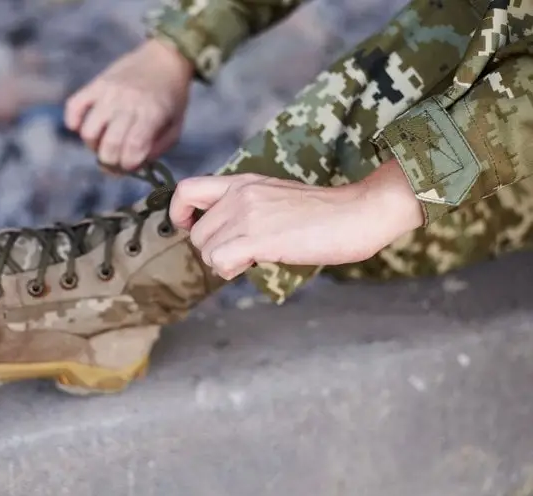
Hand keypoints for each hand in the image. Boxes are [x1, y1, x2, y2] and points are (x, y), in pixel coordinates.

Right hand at [64, 38, 193, 169]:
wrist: (166, 58)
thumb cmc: (172, 98)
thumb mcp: (175, 126)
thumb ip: (157, 149)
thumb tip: (132, 165)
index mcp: (152, 113)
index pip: (131, 149)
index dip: (128, 165)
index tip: (131, 165)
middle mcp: (128, 102)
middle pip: (109, 145)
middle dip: (110, 162)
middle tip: (116, 159)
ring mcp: (109, 92)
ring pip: (88, 132)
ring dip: (94, 145)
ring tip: (104, 141)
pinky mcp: (96, 84)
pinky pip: (74, 106)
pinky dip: (74, 122)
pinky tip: (83, 126)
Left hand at [169, 159, 424, 279]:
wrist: (359, 212)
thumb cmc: (326, 212)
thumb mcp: (275, 197)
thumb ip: (247, 208)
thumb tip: (227, 236)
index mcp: (242, 182)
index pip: (186, 190)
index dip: (178, 214)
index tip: (190, 228)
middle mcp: (239, 194)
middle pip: (195, 233)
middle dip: (213, 250)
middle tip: (242, 253)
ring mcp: (248, 214)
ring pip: (206, 250)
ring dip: (224, 263)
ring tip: (253, 258)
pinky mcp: (259, 237)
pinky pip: (220, 261)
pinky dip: (231, 270)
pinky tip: (254, 265)